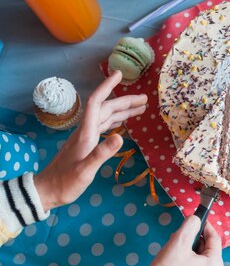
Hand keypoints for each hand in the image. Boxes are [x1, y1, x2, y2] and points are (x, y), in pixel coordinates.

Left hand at [33, 71, 146, 211]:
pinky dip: (116, 122)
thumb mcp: (85, 170)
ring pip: (106, 117)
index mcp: (86, 132)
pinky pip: (104, 127)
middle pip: (106, 108)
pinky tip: (124, 124)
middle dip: (125, 101)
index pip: (96, 102)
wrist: (47, 191)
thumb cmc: (66, 182)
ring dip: (123, 111)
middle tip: (145, 98)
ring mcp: (86, 137)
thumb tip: (121, 137)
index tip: (119, 74)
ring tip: (140, 109)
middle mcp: (86, 130)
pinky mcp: (87, 144)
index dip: (107, 86)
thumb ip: (102, 153)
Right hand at [141, 218, 222, 265]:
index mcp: (215, 265)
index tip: (197, 217)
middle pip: (208, 248)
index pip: (214, 238)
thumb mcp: (179, 242)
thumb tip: (196, 219)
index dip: (205, 225)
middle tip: (179, 235)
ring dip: (190, 248)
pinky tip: (175, 258)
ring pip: (201, 257)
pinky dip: (188, 259)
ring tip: (174, 246)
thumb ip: (190, 225)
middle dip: (194, 239)